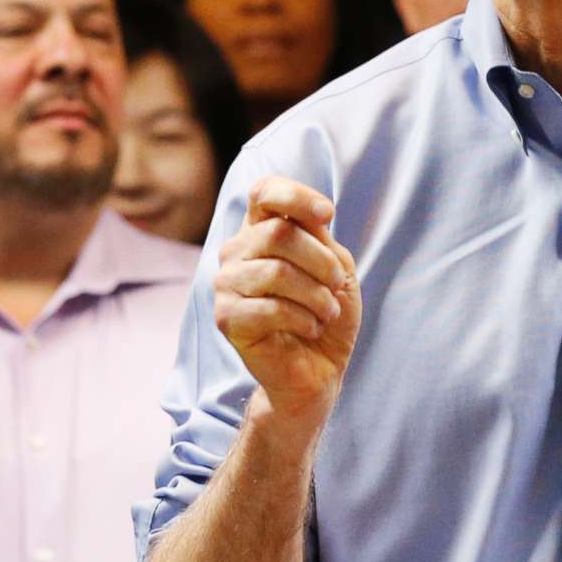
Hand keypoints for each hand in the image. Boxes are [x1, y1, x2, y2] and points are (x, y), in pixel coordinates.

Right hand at [214, 179, 360, 429]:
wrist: (317, 370)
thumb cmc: (326, 314)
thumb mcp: (334, 267)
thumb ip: (319, 238)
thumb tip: (310, 218)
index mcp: (260, 230)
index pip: (264, 192)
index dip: (295, 195)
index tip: (328, 215)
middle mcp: (236, 251)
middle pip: (278, 234)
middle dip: (321, 261)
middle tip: (336, 287)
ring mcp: (226, 284)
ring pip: (276, 272)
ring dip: (316, 295)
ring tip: (326, 312)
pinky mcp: (226, 318)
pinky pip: (270, 308)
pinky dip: (303, 319)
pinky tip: (309, 328)